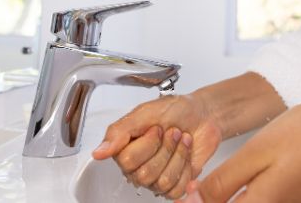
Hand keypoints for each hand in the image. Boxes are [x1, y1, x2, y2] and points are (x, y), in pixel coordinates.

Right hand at [91, 94, 222, 198]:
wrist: (202, 114)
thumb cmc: (175, 110)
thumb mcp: (145, 112)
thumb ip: (119, 132)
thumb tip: (98, 152)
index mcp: (124, 150)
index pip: (127, 161)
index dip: (148, 143)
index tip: (156, 128)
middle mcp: (137, 168)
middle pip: (145, 174)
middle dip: (165, 148)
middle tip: (172, 132)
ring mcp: (155, 179)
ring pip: (162, 182)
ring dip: (178, 155)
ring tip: (181, 140)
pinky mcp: (174, 184)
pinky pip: (177, 189)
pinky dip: (187, 168)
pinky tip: (186, 153)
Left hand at [180, 101, 300, 202]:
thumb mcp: (257, 152)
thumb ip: (223, 181)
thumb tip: (192, 200)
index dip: (198, 201)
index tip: (193, 188)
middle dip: (222, 196)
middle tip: (215, 180)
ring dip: (241, 193)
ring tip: (244, 171)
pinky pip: (275, 202)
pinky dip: (263, 192)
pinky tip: (271, 169)